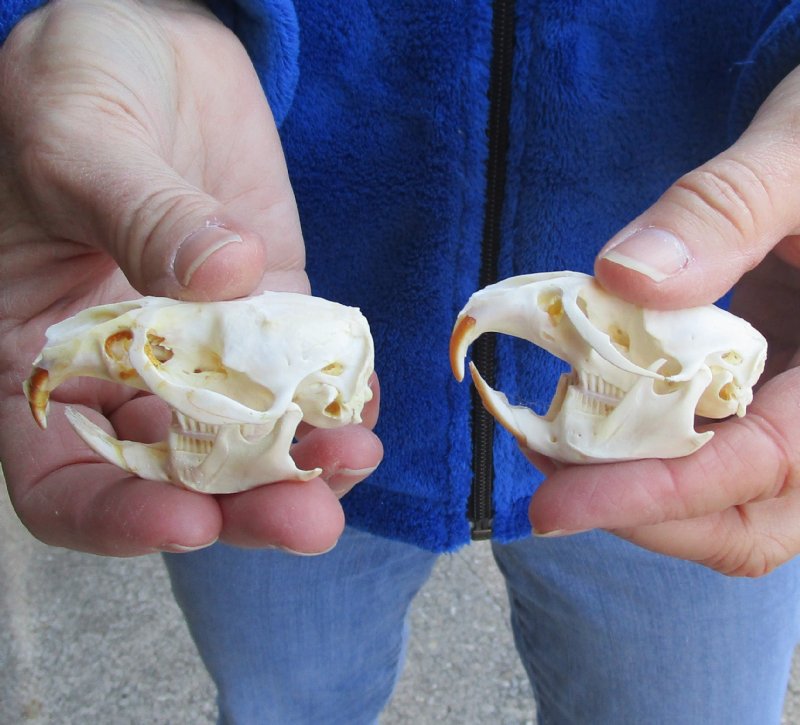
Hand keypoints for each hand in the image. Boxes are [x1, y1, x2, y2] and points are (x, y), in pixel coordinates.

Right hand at [0, 0, 381, 555]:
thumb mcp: (78, 138)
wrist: (150, 50)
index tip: (186, 523)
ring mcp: (205, 348)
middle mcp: (124, 371)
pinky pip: (303, 375)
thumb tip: (224, 276)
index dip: (115, 518)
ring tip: (355, 456)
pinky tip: (364, 403)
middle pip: (176, 476)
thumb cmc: (74, 83)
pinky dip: (336, 399)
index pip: (62, 478)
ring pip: (251, 439)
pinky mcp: (269, 313)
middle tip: (310, 520)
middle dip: (244, 506)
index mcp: (39, 358)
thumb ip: (140, 215)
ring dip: (306, 464)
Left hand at [528, 64, 799, 576]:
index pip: (765, 467)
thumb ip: (722, 211)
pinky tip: (599, 420)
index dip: (655, 497)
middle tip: (545, 483)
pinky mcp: (780, 395)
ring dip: (642, 495)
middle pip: (753, 521)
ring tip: (555, 452)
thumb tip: (618, 278)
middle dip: (642, 515)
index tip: (552, 509)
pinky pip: (724, 455)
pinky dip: (656, 455)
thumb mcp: (799, 151)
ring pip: (736, 500)